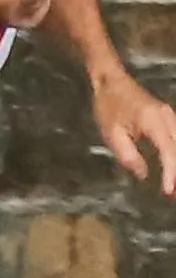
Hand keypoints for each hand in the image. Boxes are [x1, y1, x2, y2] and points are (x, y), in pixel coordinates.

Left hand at [93, 67, 175, 197]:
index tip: (168, 191)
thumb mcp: (112, 134)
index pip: (168, 151)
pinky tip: (173, 170)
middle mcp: (167, 117)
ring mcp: (170, 115)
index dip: (170, 173)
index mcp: (153, 121)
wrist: (111, 80)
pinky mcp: (168, 117)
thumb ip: (128, 156)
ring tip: (174, 187)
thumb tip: (143, 174)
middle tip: (175, 197)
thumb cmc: (108, 106)